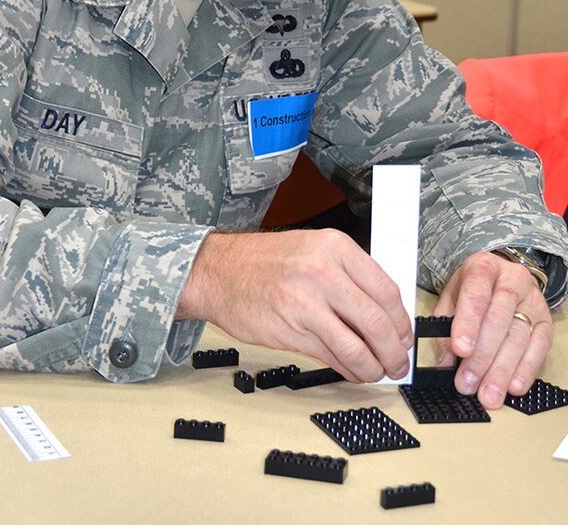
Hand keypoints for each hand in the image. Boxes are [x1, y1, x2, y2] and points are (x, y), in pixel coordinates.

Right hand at [178, 228, 413, 382]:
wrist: (218, 271)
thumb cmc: (263, 261)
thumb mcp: (312, 249)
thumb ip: (347, 275)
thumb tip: (382, 311)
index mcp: (335, 247)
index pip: (386, 290)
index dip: (401, 321)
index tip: (403, 335)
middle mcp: (323, 272)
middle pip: (377, 321)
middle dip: (394, 350)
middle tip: (397, 361)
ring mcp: (306, 303)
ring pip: (358, 346)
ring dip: (374, 367)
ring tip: (378, 372)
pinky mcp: (291, 331)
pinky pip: (332, 357)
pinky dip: (349, 370)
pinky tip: (353, 371)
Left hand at [434, 251, 552, 408]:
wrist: (502, 276)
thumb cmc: (473, 289)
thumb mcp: (452, 297)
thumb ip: (444, 326)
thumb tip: (445, 361)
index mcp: (483, 268)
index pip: (476, 294)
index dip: (468, 323)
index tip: (460, 350)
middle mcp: (512, 281)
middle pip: (499, 319)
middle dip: (482, 356)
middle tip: (468, 383)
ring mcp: (533, 301)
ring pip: (519, 337)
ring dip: (502, 370)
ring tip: (488, 393)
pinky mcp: (546, 321)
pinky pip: (539, 347)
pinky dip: (526, 370)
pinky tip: (513, 386)